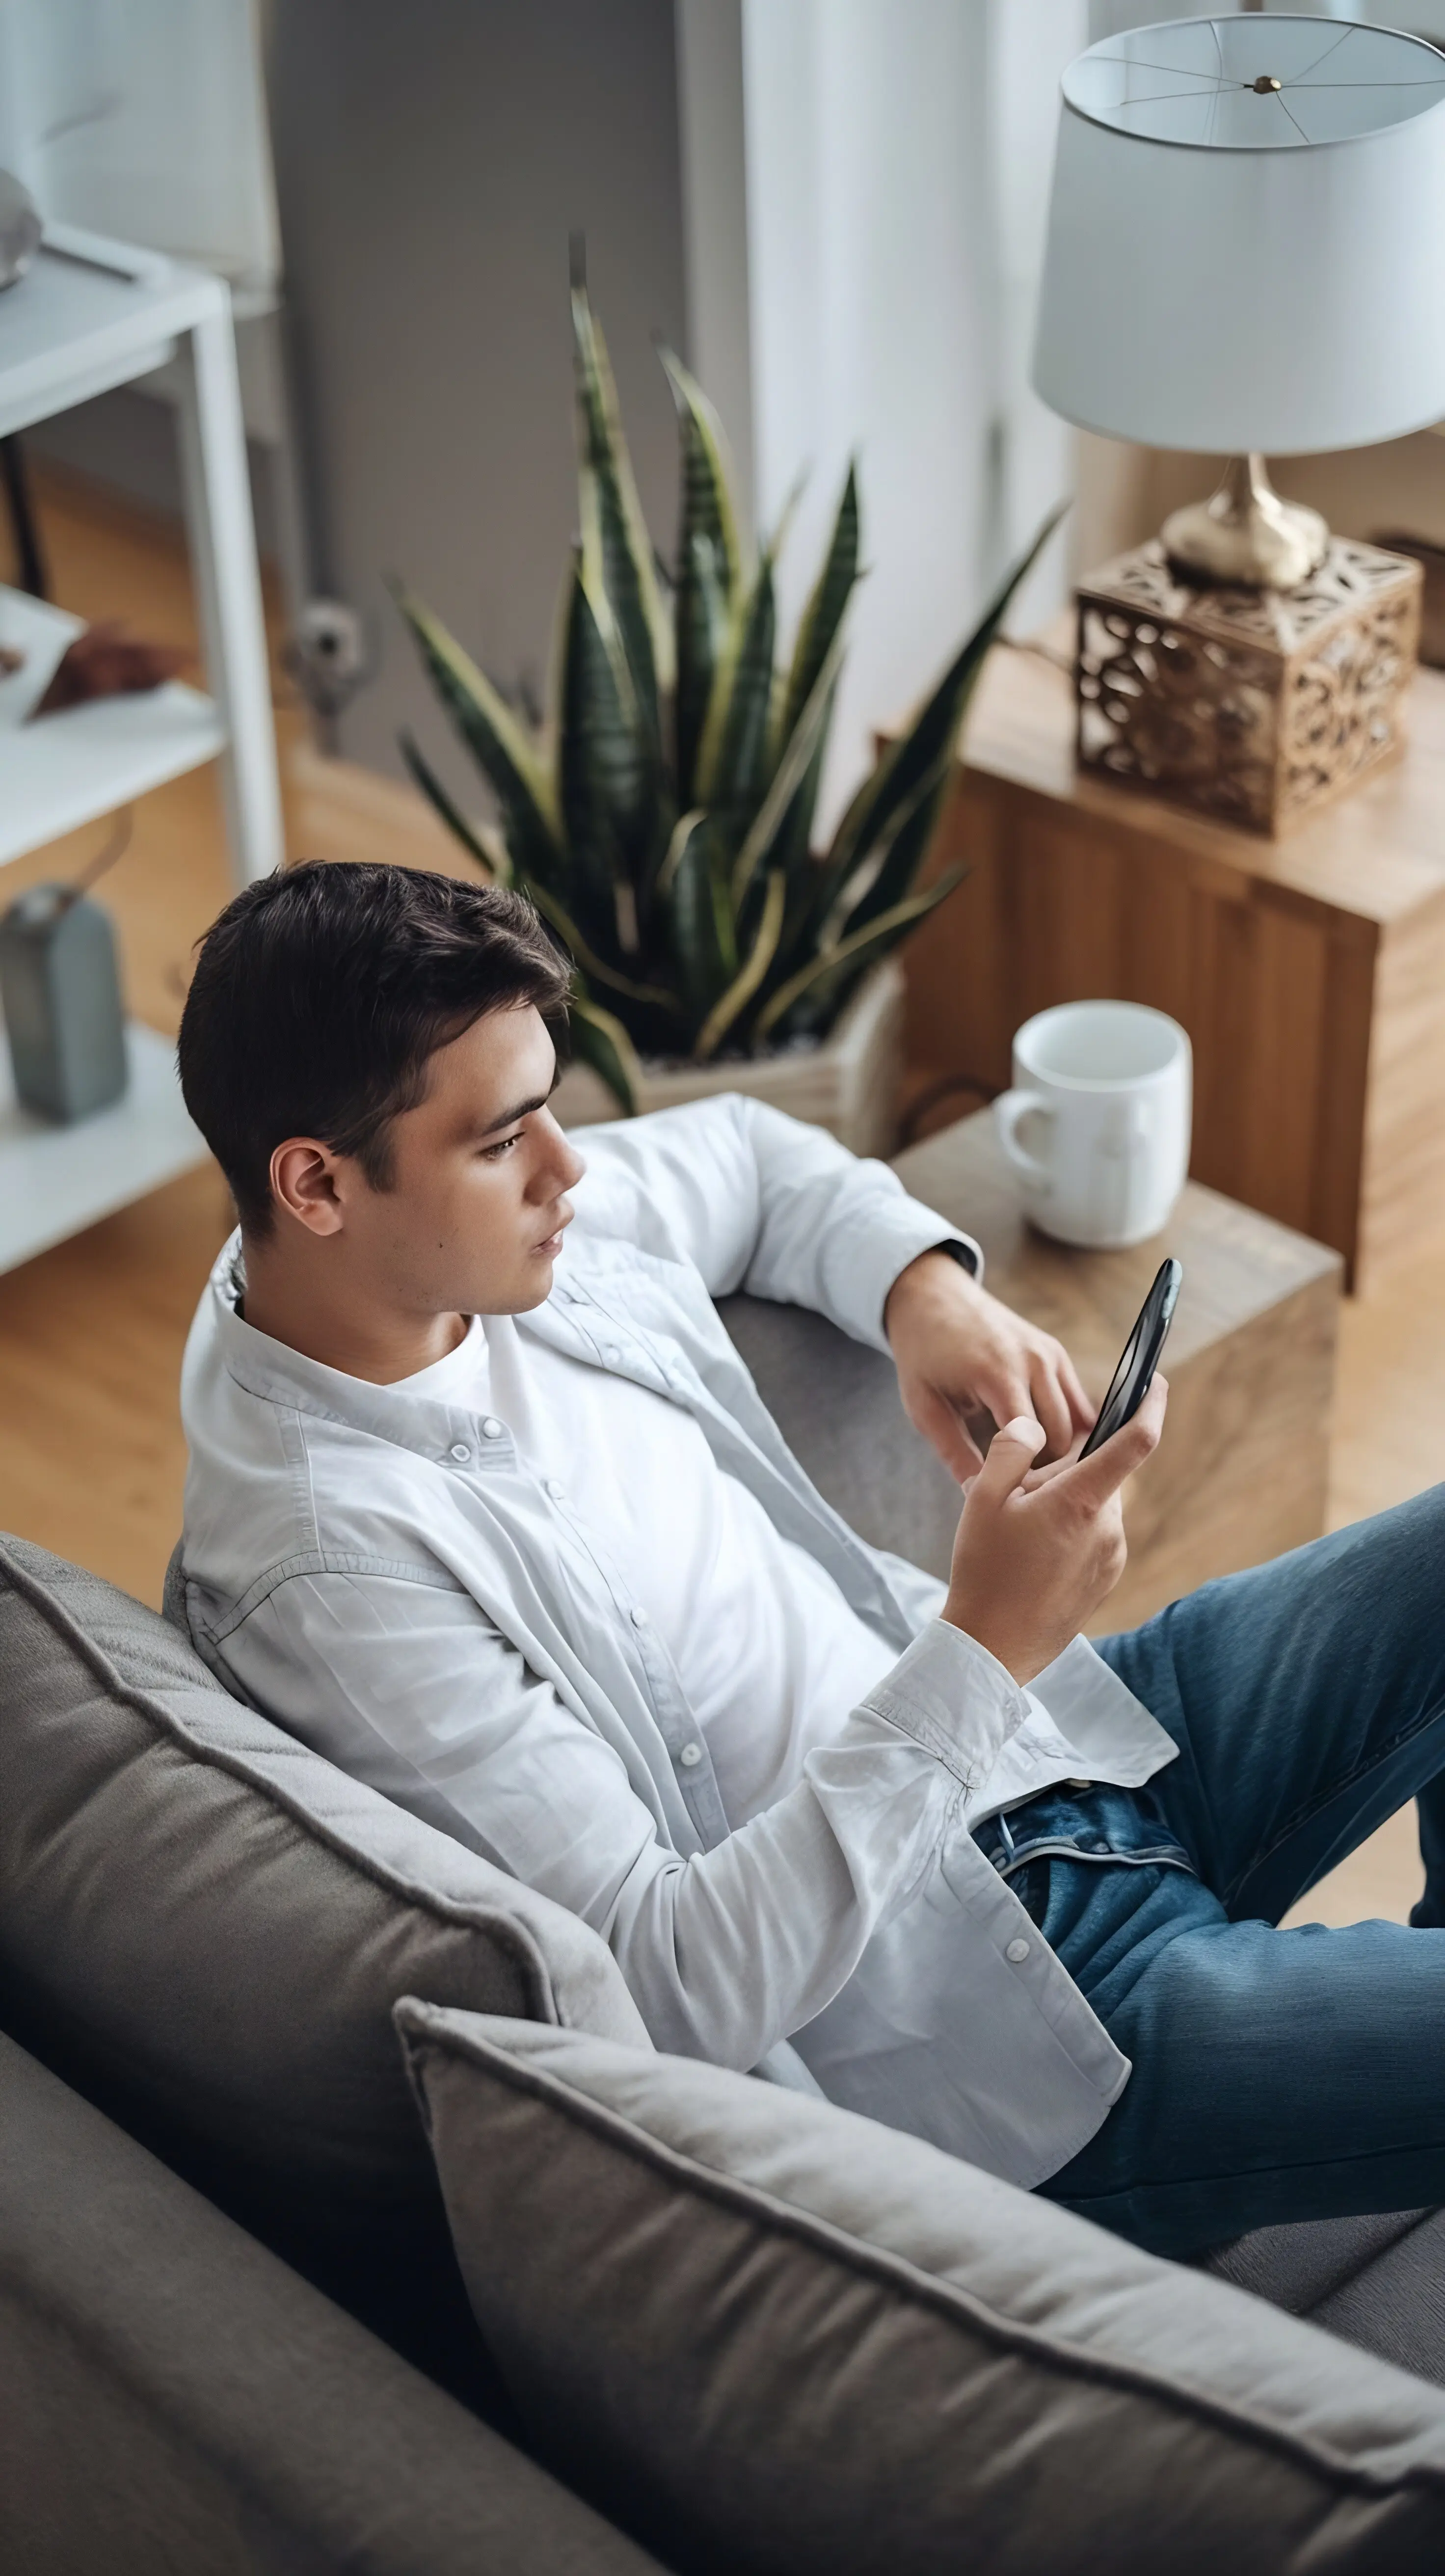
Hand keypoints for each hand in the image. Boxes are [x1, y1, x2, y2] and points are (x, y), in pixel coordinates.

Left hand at [884, 1249, 1093, 1478]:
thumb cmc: (923, 1355)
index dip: (1023, 1475)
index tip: (1006, 1495)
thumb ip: (953, 1452)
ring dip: (1060, 1449)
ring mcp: (1050, 1354)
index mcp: (997, 1374)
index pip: (1032, 1441)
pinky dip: (1068, 1427)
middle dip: (1045, 1467)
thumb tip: (978, 1495)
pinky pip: (1078, 1402)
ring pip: (1077, 1422)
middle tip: (1019, 1489)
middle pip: (1062, 1436)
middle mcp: (1033, 1361)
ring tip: (1029, 1468)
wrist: (934, 1300)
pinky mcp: (1057, 1353)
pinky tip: (1043, 1446)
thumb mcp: (924, 1406)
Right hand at [942, 1376, 1167, 1683]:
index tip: (1155, 1380)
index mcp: (1081, 1501)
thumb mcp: (982, 1497)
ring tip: (1019, 1533)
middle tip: (1018, 1494)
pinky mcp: (1106, 1578)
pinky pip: (1093, 1535)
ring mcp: (1111, 1555)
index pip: (1136, 1441)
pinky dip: (1068, 1531)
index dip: (1151, 1404)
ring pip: (1093, 1505)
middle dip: (1063, 1471)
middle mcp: (1108, 1527)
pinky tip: (1031, 1556)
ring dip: (1063, 1503)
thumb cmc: (984, 1571)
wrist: (992, 1648)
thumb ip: (1012, 1447)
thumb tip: (1036, 1427)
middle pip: (1097, 1474)